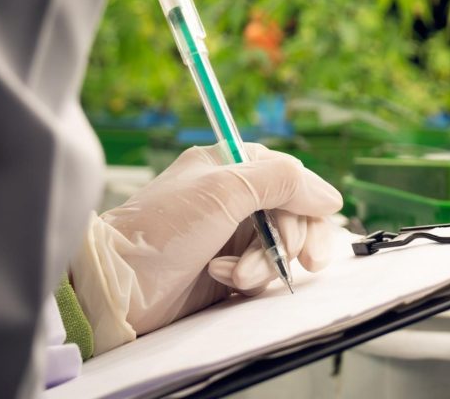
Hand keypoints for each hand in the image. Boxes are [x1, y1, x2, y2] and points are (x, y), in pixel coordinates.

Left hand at [71, 144, 342, 352]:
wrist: (119, 283)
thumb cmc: (164, 228)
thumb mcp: (227, 189)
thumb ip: (284, 182)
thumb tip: (330, 196)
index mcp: (233, 165)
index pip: (292, 181)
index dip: (309, 209)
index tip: (313, 236)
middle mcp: (234, 197)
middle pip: (293, 217)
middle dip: (289, 242)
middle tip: (291, 261)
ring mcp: (229, 235)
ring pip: (279, 250)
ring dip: (264, 265)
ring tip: (234, 275)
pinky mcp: (224, 271)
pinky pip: (260, 276)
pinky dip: (247, 280)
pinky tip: (223, 281)